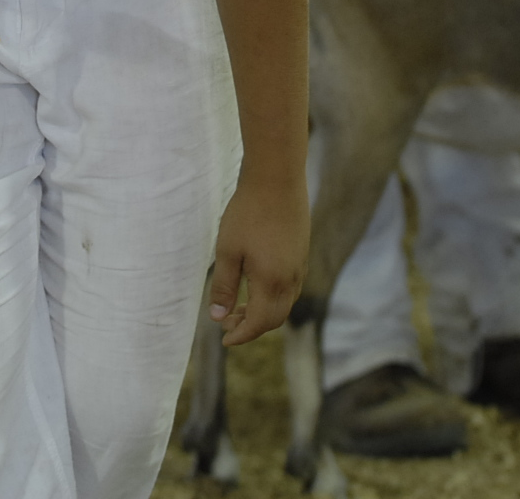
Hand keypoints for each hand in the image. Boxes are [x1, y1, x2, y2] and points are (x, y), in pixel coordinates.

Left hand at [208, 176, 307, 346]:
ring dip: (263, 312)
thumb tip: (217, 317)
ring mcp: (300, 266)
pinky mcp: (301, 253)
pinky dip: (272, 297)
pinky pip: (290, 287)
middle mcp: (291, 279)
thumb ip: (223, 287)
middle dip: (252, 327)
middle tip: (227, 323)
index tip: (224, 340)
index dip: (241, 335)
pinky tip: (255, 285)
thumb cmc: (247, 213)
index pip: (259, 323)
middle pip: (275, 319)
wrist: (277, 179)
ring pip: (284, 303)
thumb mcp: (227, 251)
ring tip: (237, 306)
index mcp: (272, 282)